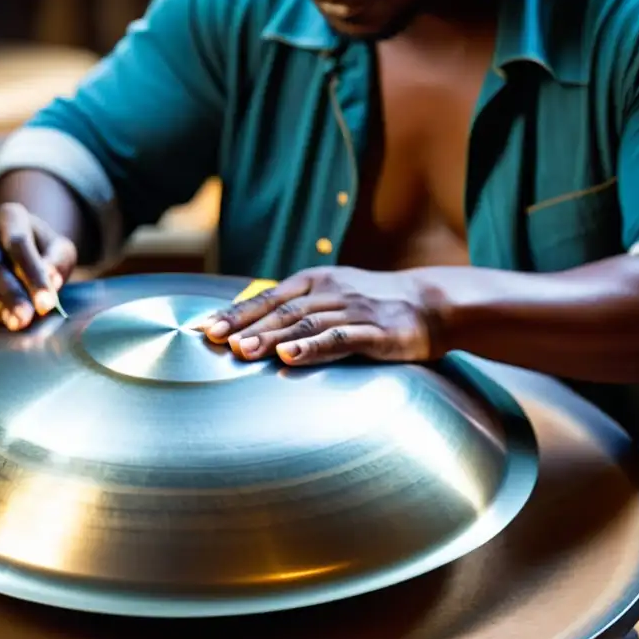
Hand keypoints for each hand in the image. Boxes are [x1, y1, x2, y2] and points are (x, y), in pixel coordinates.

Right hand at [0, 203, 77, 330]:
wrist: (13, 267)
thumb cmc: (42, 258)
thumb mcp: (60, 255)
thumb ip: (56, 263)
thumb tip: (49, 279)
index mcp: (8, 215)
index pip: (17, 242)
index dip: (32, 275)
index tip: (46, 304)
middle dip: (9, 294)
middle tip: (25, 319)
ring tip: (11, 323)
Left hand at [202, 267, 440, 365]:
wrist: (432, 304)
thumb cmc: (372, 305)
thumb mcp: (331, 296)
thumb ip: (295, 308)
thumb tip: (248, 327)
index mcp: (315, 281)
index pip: (267, 297)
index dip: (236, 313)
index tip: (207, 329)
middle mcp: (330, 291)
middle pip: (280, 310)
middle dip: (245, 326)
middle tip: (216, 342)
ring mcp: (352, 309)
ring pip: (304, 323)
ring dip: (271, 337)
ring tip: (243, 351)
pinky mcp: (376, 331)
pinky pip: (340, 338)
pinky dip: (312, 347)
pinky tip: (291, 356)